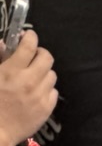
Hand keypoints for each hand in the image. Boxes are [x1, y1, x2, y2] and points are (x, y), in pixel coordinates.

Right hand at [0, 30, 57, 145]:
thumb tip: (4, 44)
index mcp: (12, 71)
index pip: (29, 45)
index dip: (31, 37)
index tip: (29, 36)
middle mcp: (30, 81)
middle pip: (47, 58)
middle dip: (40, 53)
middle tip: (33, 56)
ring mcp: (40, 96)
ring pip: (52, 75)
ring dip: (44, 72)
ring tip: (34, 76)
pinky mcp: (47, 109)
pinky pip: (54, 92)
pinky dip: (47, 89)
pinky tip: (37, 92)